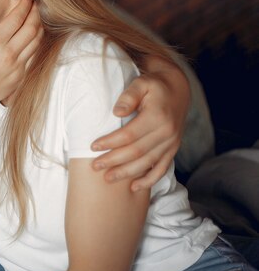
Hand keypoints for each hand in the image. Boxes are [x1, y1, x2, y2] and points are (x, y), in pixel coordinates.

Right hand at [0, 0, 42, 110]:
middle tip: (34, 4)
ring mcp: (17, 67)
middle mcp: (9, 54)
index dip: (25, 5)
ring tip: (35, 18)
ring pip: (36, 42)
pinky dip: (35, 44)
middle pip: (32, 28)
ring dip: (38, 28)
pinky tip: (31, 38)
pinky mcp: (20, 77)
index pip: (17, 19)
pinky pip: (33, 56)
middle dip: (35, 13)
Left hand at [91, 58, 189, 190]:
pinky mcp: (173, 149)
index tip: (92, 146)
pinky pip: (162, 169)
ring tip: (108, 178)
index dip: (110, 142)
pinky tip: (134, 187)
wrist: (178, 89)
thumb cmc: (154, 85)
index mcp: (157, 116)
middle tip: (95, 166)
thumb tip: (116, 112)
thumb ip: (129, 95)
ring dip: (127, 173)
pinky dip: (149, 180)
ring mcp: (172, 143)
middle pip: (136, 152)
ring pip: (147, 163)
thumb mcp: (141, 83)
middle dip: (114, 161)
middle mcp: (167, 133)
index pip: (129, 135)